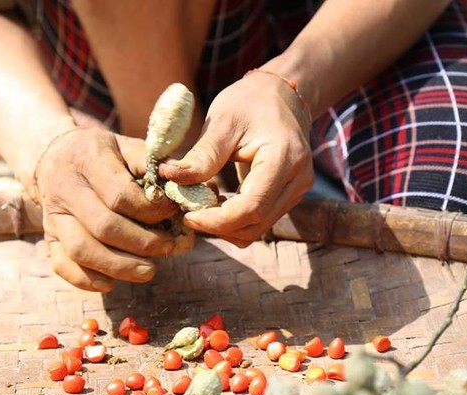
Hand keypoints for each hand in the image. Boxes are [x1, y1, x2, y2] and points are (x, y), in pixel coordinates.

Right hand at [34, 127, 178, 291]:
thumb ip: (158, 166)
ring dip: (119, 267)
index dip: (152, 212)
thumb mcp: (129, 146)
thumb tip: (194, 189)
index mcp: (88, 160)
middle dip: (142, 243)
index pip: (120, 196)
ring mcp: (53, 216)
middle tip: (167, 247)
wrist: (56, 156)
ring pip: (82, 250)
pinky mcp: (49, 237)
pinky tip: (112, 283)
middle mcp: (65, 188)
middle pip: (104, 227)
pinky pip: (62, 265)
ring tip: (148, 271)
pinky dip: (87, 279)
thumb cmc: (104, 154)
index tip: (172, 214)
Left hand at [160, 73, 314, 246]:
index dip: (217, 220)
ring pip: (258, 229)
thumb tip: (169, 177)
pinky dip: (235, 220)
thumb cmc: (249, 102)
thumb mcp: (222, 122)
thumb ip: (201, 156)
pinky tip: (217, 202)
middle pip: (255, 223)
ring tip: (202, 204)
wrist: (280, 95)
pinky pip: (261, 220)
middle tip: (188, 211)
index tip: (188, 215)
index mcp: (284, 157)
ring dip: (226, 226)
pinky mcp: (290, 195)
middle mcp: (297, 179)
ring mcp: (297, 190)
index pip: (252, 207)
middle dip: (218, 226)